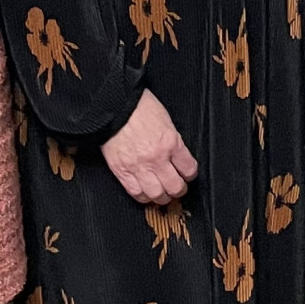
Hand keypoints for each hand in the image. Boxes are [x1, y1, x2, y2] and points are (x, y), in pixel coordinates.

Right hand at [100, 89, 197, 203]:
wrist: (114, 106)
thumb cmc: (139, 108)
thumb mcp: (166, 121)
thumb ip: (172, 141)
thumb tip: (177, 156)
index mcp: (170, 142)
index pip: (189, 169)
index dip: (190, 174)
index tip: (187, 174)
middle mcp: (156, 158)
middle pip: (175, 187)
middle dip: (179, 189)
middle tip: (178, 188)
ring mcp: (138, 166)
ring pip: (156, 194)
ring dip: (162, 197)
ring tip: (163, 193)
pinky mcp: (122, 171)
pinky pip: (136, 193)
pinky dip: (143, 197)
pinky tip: (146, 193)